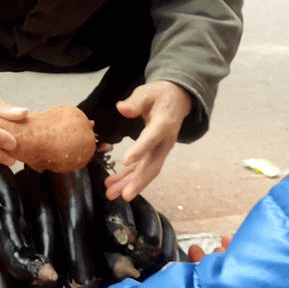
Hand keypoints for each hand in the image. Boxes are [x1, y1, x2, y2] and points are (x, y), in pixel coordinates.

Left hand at [105, 80, 190, 201]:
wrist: (177, 99)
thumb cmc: (160, 95)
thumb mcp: (148, 92)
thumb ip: (135, 102)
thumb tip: (122, 108)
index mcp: (163, 124)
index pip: (152, 138)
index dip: (140, 150)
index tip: (126, 161)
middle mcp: (165, 141)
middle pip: (152, 164)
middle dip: (138, 181)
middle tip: (124, 195)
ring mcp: (161, 149)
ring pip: (147, 170)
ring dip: (130, 184)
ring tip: (111, 194)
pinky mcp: (154, 152)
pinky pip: (142, 168)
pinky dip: (128, 177)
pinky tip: (114, 184)